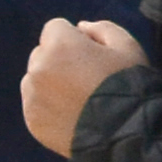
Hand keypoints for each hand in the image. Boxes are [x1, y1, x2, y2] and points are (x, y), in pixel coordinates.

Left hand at [20, 17, 147, 156]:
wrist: (126, 134)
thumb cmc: (130, 85)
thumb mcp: (128, 46)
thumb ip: (102, 28)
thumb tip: (80, 27)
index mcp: (59, 45)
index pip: (55, 27)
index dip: (76, 38)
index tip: (93, 54)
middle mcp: (38, 67)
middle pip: (43, 53)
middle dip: (60, 59)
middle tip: (86, 78)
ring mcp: (32, 95)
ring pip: (36, 79)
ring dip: (51, 82)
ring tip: (79, 99)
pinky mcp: (32, 120)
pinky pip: (35, 104)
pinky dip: (49, 106)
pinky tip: (72, 114)